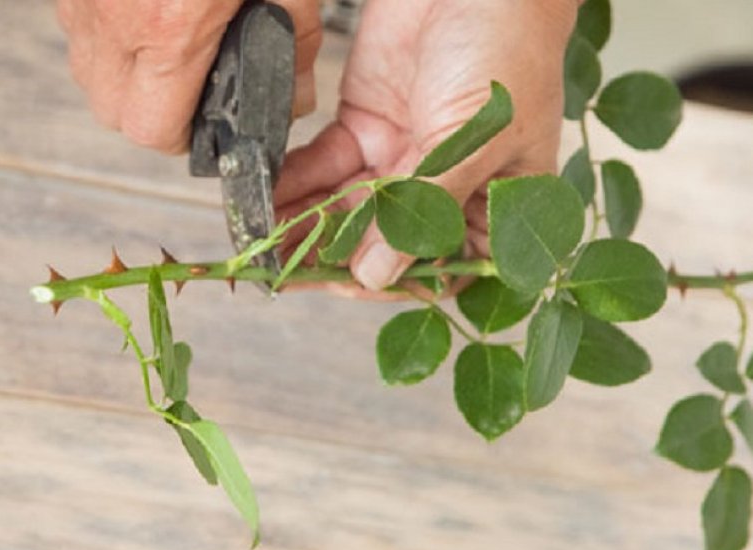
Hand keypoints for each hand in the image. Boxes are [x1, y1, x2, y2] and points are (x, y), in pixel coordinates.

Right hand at [56, 0, 321, 152]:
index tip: (205, 124)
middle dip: (151, 115)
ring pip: (88, 73)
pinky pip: (78, 30)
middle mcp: (112, 17)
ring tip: (169, 50)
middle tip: (188, 87)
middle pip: (113, 114)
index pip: (154, 131)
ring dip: (125, 78)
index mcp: (170, 26)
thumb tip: (295, 99)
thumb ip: (295, 43)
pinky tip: (145, 14)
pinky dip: (107, 37)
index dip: (183, 139)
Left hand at [275, 0, 576, 296]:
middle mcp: (441, 190)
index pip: (440, 266)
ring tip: (262, 241)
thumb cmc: (505, 49)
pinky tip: (266, 197)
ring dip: (304, 226)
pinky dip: (294, 182)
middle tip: (285, 269)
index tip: (348, 282)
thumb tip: (377, 274)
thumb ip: (422, 206)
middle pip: (381, 243)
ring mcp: (399, 158)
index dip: (395, 283)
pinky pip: (324, 165)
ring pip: (345, 208)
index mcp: (488, 204)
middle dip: (332, 258)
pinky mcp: (364, 124)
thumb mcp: (473, 139)